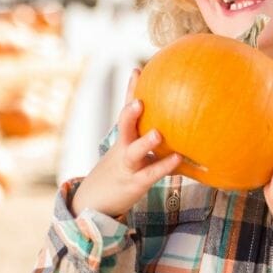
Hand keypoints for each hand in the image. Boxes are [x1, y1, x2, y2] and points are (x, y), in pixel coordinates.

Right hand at [71, 69, 182, 217]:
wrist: (94, 202)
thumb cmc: (121, 172)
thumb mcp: (130, 153)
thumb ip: (149, 140)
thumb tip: (177, 124)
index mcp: (123, 138)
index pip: (125, 110)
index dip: (130, 90)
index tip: (137, 70)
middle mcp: (122, 148)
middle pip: (123, 126)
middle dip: (129, 112)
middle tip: (138, 100)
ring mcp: (127, 166)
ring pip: (134, 152)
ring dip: (145, 142)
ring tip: (157, 133)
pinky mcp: (135, 183)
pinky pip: (150, 174)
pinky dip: (163, 166)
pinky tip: (179, 158)